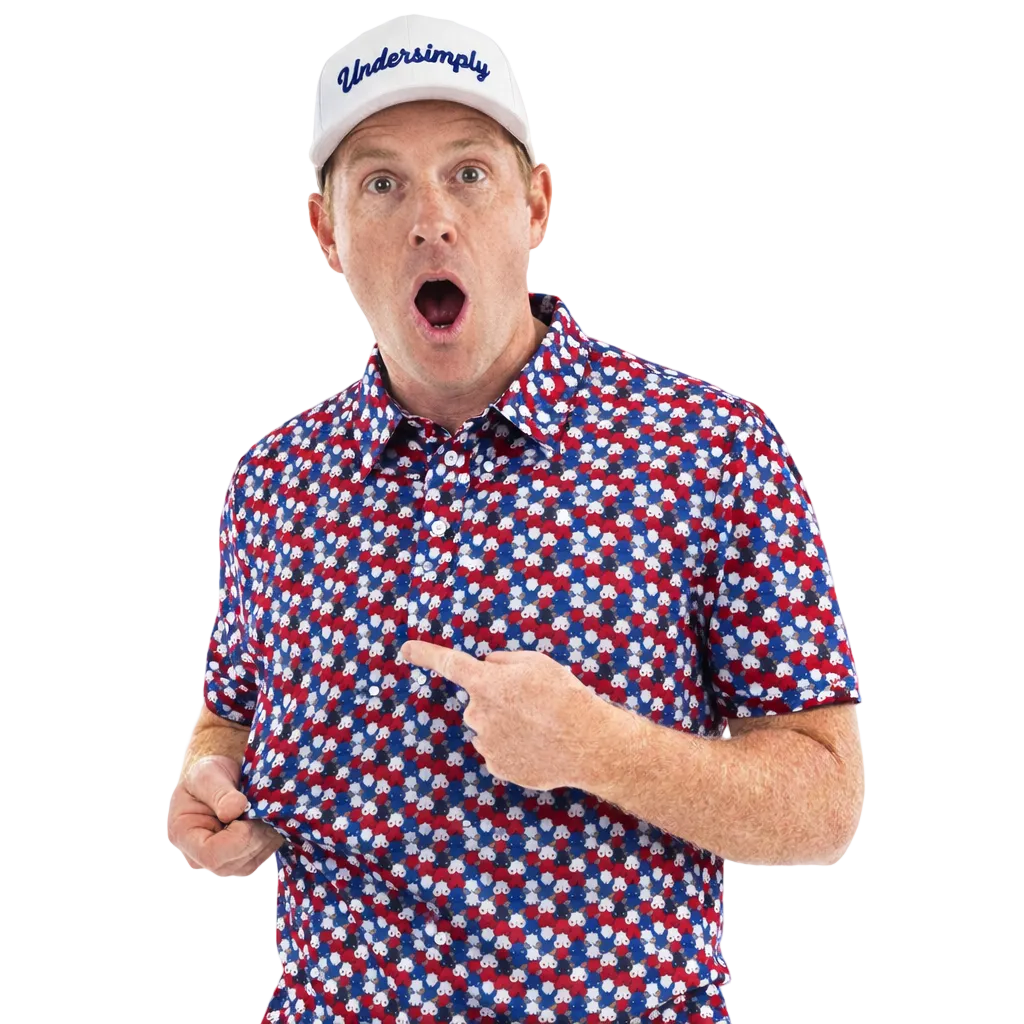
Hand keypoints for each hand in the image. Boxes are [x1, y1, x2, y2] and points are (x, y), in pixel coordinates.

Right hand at [167, 755, 285, 877]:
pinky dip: (269, 842)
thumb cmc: (208, 773)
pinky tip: (269, 821)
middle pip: (232, 863)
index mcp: (182, 835)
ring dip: (265, 839)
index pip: (211, 855)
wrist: (219, 778)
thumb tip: (234, 810)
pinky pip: (257, 859)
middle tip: (263, 808)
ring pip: (248, 865)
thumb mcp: (207, 774)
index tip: (248, 812)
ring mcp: (217, 862)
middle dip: (255, 837)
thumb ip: (219, 792)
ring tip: (266, 812)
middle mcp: (197, 856)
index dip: (238, 838)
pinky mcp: (237, 861)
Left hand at [399, 641, 606, 790]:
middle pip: (479, 702)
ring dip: (507, 725)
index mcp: (486, 683)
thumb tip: (487, 667)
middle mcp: (479, 713)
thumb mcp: (536, 663)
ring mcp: (486, 742)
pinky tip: (538, 746)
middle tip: (532, 704)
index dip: (425, 654)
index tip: (405, 649)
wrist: (586, 743)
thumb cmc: (564, 696)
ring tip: (540, 727)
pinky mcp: (497, 766)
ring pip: (489, 727)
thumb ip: (504, 662)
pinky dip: (515, 747)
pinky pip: (499, 750)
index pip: (449, 663)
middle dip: (498, 701)